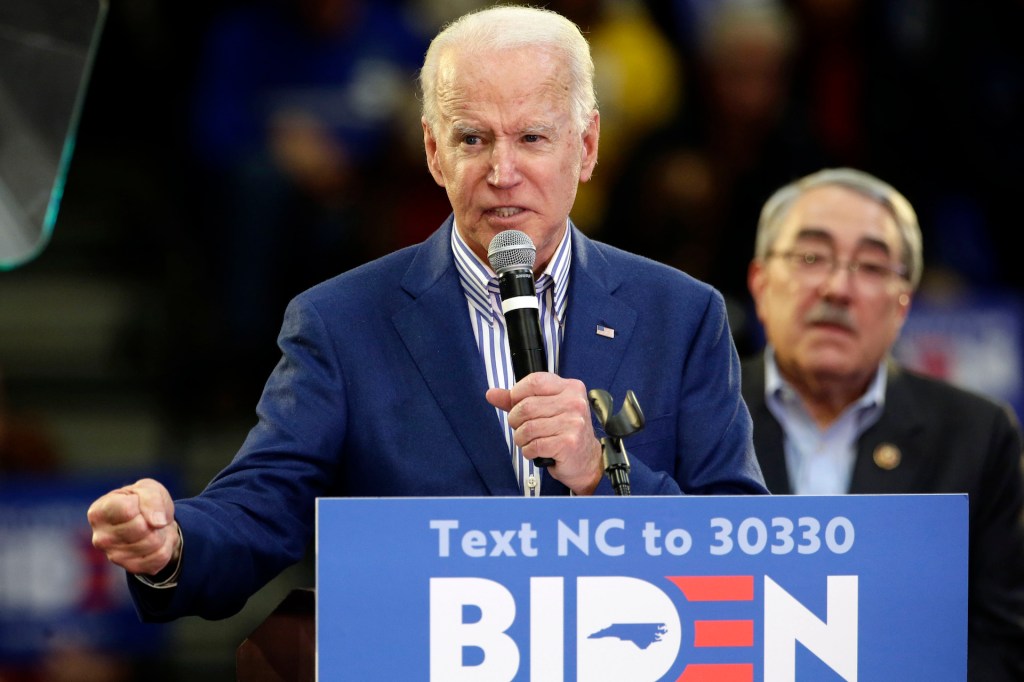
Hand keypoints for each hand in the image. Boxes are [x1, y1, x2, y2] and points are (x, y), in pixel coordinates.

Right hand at [87, 478, 179, 575]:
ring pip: (152, 543)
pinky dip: (165, 546)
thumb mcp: (148, 488)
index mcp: (98, 512)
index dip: (142, 504)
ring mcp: (114, 556)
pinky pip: (160, 557)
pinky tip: (155, 542)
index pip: (127, 509)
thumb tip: (157, 522)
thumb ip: (151, 498)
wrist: (153, 523)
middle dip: (153, 520)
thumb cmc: (144, 502)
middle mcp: (100, 537)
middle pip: (141, 528)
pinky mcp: (131, 568)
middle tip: (150, 518)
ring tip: (153, 529)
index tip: (139, 503)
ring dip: (161, 533)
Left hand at [486, 372, 602, 493]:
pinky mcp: (568, 443)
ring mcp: (573, 423)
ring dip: (521, 438)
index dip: (517, 394)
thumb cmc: (564, 433)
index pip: (534, 381)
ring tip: (530, 441)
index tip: (517, 405)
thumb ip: (517, 400)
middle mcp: (574, 402)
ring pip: (527, 427)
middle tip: (522, 428)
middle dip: (516, 420)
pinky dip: (529, 451)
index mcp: (570, 388)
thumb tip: (491, 394)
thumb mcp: (545, 409)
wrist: (587, 461)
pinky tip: (537, 451)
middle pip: (526, 406)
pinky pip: (534, 445)